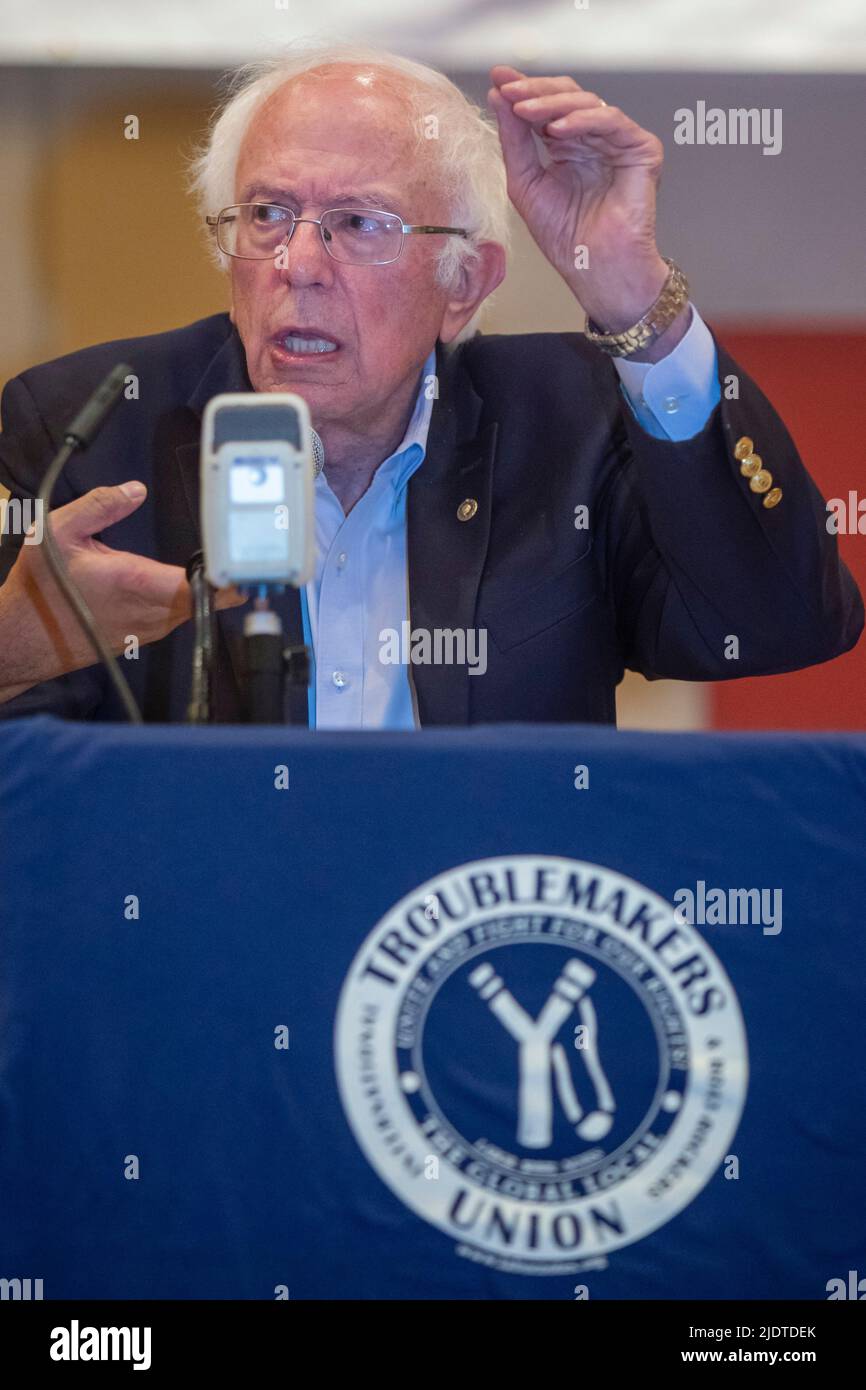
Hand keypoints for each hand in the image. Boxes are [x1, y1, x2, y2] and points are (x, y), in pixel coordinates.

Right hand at [0, 482, 245, 700]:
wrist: (22, 637)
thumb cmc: (41, 587)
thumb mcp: (59, 532)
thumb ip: (100, 506)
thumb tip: (135, 490)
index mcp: (136, 582)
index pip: (199, 586)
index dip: (228, 578)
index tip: (247, 564)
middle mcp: (149, 612)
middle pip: (205, 598)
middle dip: (224, 579)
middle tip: (242, 555)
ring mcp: (148, 629)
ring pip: (191, 608)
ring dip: (203, 590)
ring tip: (217, 566)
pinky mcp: (141, 637)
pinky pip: (174, 618)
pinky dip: (183, 601)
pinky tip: (181, 584)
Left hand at [488, 66, 687, 355]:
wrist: (595, 270)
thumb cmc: (565, 238)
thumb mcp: (525, 184)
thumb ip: (514, 140)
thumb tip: (497, 95)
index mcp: (568, 147)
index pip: (546, 107)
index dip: (523, 90)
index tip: (497, 78)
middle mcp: (593, 140)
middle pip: (566, 96)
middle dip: (535, 90)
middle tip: (509, 89)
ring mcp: (618, 142)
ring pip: (587, 103)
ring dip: (552, 103)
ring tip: (524, 110)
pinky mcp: (641, 150)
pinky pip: (612, 121)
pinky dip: (583, 120)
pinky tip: (557, 129)